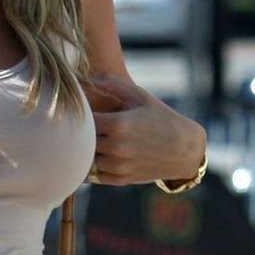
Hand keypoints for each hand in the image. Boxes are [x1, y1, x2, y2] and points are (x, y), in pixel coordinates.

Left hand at [84, 69, 205, 186]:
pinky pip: (92, 175)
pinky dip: (87, 166)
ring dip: (81, 151)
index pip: (82, 120)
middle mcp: (116, 148)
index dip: (76, 115)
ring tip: (78, 140)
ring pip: (84, 160)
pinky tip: (88, 155)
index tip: (74, 110)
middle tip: (70, 126)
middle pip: (81, 141)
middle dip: (76, 133)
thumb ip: (113, 85)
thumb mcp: (140, 96)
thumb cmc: (161, 118)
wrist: (184, 150)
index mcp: (118, 125)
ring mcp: (117, 166)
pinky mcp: (119, 179)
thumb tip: (89, 75)